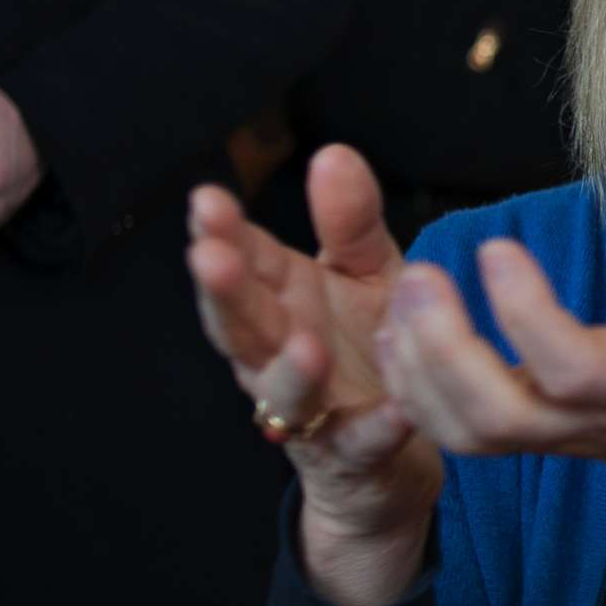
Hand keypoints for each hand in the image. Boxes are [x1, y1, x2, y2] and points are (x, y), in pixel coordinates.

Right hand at [187, 146, 438, 605]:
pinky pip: (361, 441)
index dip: (221, 233)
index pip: (241, 260)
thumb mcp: (366, 272)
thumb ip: (350, 221)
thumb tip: (333, 153)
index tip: (208, 198)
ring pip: (285, 388)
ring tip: (304, 343)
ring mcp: (311, 407)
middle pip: (242, 322)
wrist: (392, 451)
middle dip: (225, 291)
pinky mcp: (352, 452)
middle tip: (210, 255)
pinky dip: (377, 428)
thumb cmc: (368, 346)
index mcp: (282, 299)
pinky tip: (397, 411)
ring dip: (290, 368)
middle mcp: (282, 352)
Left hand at [378, 180, 605, 605]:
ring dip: (417, 368)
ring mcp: (550, 435)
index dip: (526, 314)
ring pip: (464, 431)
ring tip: (408, 292)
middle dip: (444, 349)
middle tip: (420, 275)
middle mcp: (590, 417)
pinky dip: (412, 386)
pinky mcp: (524, 435)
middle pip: (496, 414)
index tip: (497, 247)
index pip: (574, 368)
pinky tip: (403, 330)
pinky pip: (452, 431)